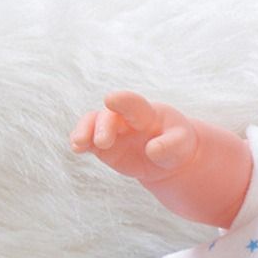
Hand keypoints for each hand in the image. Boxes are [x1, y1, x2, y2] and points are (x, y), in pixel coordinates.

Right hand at [69, 91, 198, 183]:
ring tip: (79, 144)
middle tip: (103, 142)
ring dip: (84, 131)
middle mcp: (125, 118)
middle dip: (104, 126)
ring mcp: (112, 130)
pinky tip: (77, 149)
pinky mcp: (102, 145)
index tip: (111, 99)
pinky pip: (88, 141)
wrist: (168, 157)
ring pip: (93, 124)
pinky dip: (80, 143)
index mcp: (147, 113)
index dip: (122, 101)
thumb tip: (152, 150)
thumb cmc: (177, 144)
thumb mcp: (181, 144)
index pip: (133, 104)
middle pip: (109, 116)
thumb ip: (170, 145)